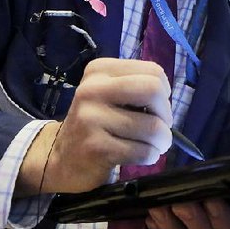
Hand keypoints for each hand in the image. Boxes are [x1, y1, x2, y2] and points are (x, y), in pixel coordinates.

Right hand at [15, 58, 173, 195]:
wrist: (61, 158)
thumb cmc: (96, 123)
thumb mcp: (110, 94)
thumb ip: (137, 87)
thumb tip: (167, 99)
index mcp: (100, 70)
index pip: (153, 71)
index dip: (164, 92)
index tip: (154, 107)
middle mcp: (92, 89)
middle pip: (153, 90)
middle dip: (166, 114)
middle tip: (160, 127)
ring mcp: (91, 118)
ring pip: (152, 126)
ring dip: (162, 141)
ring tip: (154, 145)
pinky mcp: (95, 147)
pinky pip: (142, 151)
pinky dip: (150, 155)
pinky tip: (141, 155)